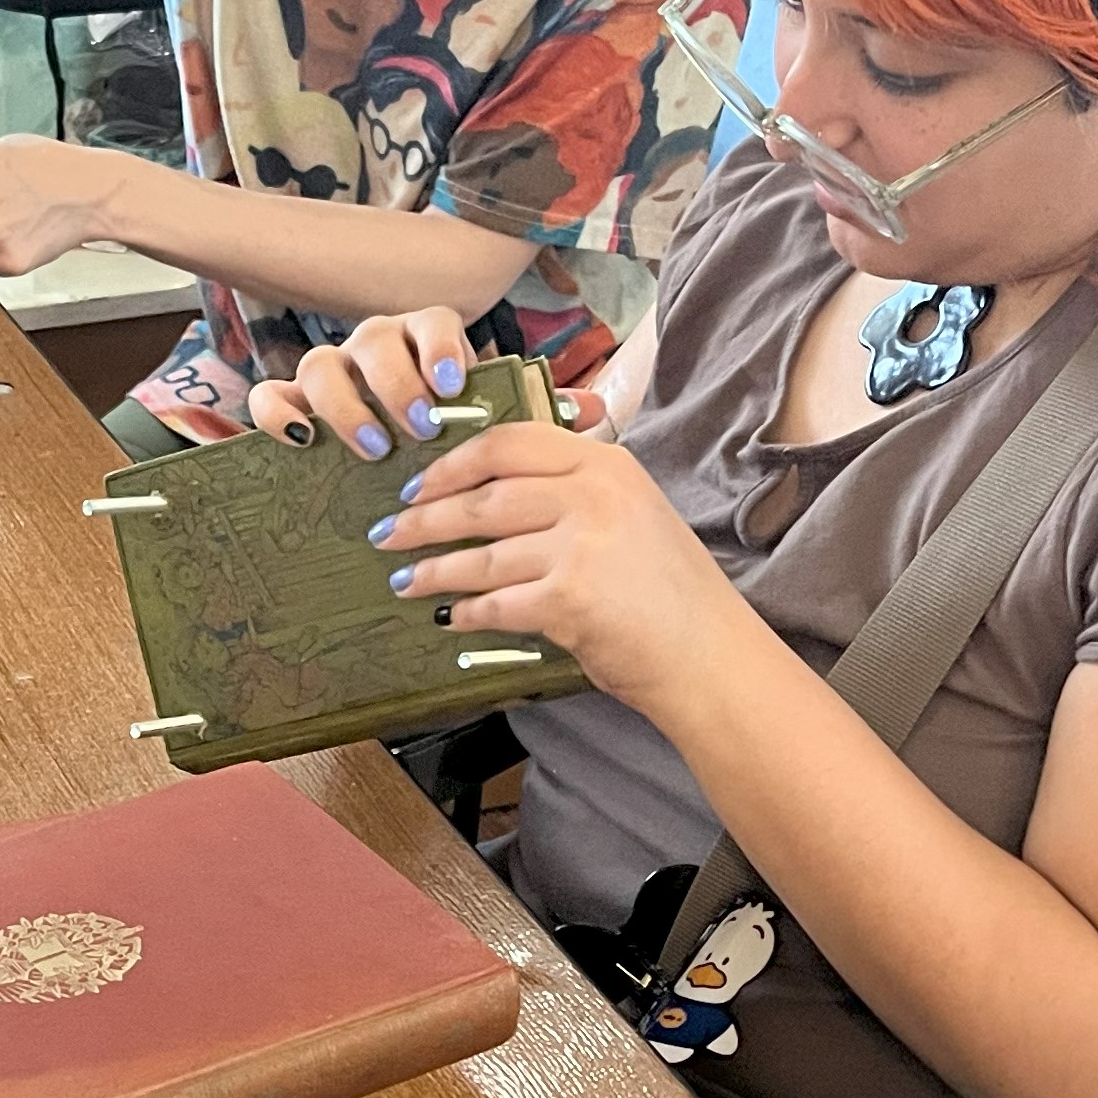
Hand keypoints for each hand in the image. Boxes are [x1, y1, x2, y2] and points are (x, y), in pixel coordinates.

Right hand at [249, 309, 476, 458]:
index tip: (452, 388)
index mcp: (422, 338)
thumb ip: (477, 415)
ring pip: (319, 362)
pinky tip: (302, 441)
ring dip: (346, 406)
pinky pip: (269, 394)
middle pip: (372, 339)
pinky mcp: (294, 398)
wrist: (408, 445)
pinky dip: (278, 415)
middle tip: (421, 428)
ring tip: (376, 448)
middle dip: (397, 386)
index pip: (433, 322)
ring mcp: (331, 367)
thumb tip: (492, 439)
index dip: (440, 349)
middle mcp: (374, 343)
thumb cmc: (443, 430)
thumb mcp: (469, 415)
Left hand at [362, 421, 741, 716]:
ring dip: (433, 568)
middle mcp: (593, 495)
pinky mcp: (569, 599)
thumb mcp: (631, 514)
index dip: (453, 463)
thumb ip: (575, 493)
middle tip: (388, 532)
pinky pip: (496, 603)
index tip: (418, 483)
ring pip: (482, 553)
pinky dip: (467, 611)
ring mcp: (581, 546)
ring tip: (402, 579)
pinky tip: (450, 616)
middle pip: (484, 497)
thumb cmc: (669, 592)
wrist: (709, 654)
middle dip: (426, 518)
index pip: (511, 443)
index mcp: (606, 465)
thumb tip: (496, 494)